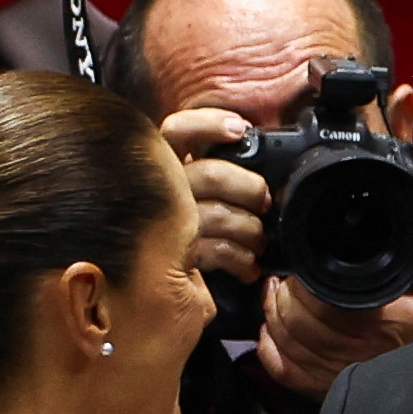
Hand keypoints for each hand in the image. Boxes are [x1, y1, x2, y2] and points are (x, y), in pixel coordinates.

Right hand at [163, 109, 269, 282]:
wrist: (149, 288)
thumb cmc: (183, 235)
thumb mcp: (190, 193)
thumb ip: (210, 169)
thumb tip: (244, 146)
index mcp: (161, 168)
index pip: (176, 132)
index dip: (208, 125)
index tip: (240, 129)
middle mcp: (160, 191)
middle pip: (212, 174)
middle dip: (249, 187)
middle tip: (263, 200)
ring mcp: (166, 225)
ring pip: (218, 214)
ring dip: (250, 229)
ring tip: (258, 240)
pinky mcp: (174, 258)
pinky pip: (217, 250)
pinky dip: (241, 259)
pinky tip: (248, 266)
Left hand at [259, 276, 412, 399]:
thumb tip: (399, 236)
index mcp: (385, 324)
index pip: (325, 301)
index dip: (304, 284)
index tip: (304, 270)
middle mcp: (359, 352)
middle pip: (298, 322)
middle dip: (283, 296)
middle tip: (285, 280)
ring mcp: (340, 374)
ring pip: (287, 343)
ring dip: (273, 315)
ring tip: (275, 295)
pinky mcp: (328, 390)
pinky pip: (285, 371)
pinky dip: (271, 348)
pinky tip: (271, 329)